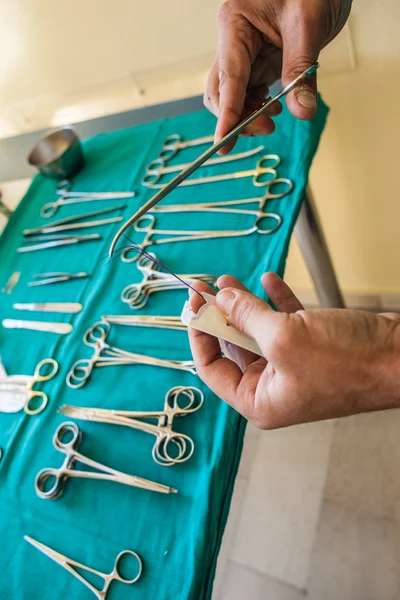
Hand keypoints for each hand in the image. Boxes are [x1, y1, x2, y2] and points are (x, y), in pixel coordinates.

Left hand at [188, 273, 399, 428]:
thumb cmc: (347, 362)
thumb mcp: (284, 337)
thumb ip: (246, 316)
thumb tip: (220, 299)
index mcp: (260, 400)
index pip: (212, 369)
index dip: (199, 335)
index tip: (193, 305)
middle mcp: (273, 387)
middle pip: (233, 347)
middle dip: (220, 315)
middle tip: (206, 287)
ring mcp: (293, 366)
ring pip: (257, 331)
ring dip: (243, 305)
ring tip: (228, 281)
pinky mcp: (312, 348)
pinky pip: (284, 323)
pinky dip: (275, 301)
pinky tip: (267, 280)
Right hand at [205, 0, 351, 152]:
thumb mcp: (308, 26)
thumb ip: (301, 71)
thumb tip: (302, 110)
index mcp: (234, 23)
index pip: (227, 78)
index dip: (226, 113)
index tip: (224, 141)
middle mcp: (233, 40)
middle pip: (220, 91)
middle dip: (237, 117)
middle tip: (265, 129)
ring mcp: (243, 53)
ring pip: (231, 96)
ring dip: (247, 115)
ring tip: (273, 120)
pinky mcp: (257, 62)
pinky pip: (248, 92)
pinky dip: (257, 108)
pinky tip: (274, 108)